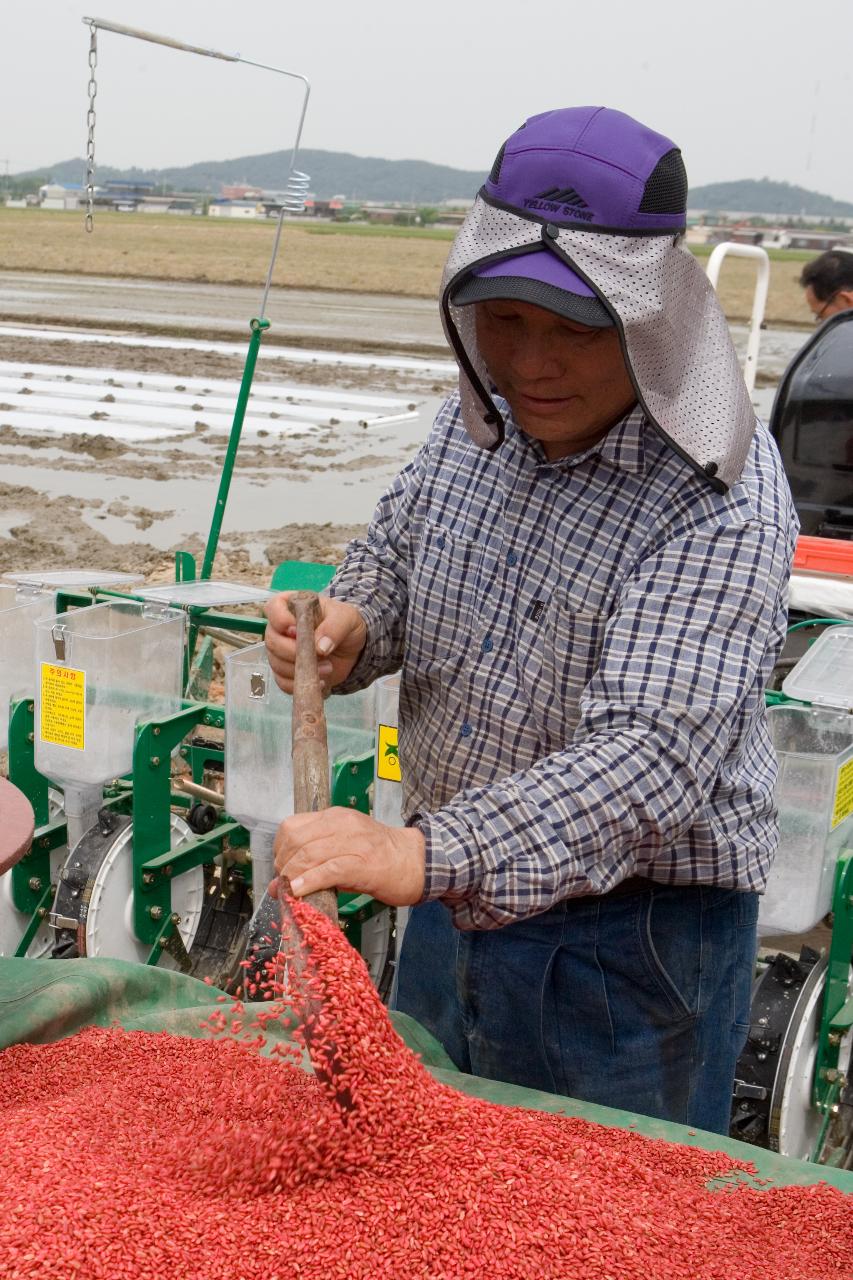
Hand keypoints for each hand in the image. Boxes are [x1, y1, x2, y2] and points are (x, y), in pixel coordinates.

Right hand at [265, 593, 366, 693]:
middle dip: (293, 652)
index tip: (297, 631)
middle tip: (319, 656)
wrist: (352, 648)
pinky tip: (319, 681)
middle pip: (272, 641)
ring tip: (327, 669)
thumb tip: (320, 647)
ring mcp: (281, 651)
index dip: (281, 620)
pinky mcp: (286, 671)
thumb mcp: (346, 618)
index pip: (273, 608)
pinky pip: (282, 681)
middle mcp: (281, 628)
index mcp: (291, 606)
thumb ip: (334, 627)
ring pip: (276, 663)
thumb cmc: (344, 624)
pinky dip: (299, 684)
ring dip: (300, 670)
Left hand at [269, 808, 425, 905]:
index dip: (279, 849)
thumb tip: (280, 884)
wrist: (418, 861)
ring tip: (288, 890)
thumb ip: (315, 861)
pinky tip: (299, 891)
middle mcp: (342, 824)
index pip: (292, 826)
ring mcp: (354, 842)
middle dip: (283, 864)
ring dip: (292, 875)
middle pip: (295, 840)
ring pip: (308, 853)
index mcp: (335, 817)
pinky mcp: (363, 864)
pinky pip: (328, 870)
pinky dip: (309, 881)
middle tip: (284, 883)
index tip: (281, 867)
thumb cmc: (381, 857)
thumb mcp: (345, 849)